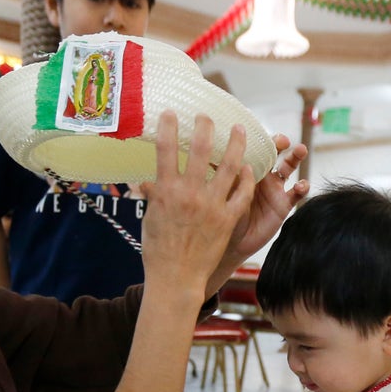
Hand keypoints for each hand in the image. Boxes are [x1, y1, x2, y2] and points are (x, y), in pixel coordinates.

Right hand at [141, 113, 255, 293]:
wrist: (176, 278)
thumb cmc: (158, 251)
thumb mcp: (149, 219)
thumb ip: (152, 196)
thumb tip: (142, 181)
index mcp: (166, 191)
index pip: (165, 149)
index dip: (168, 127)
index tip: (170, 113)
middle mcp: (190, 194)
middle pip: (202, 150)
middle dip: (205, 127)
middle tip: (207, 117)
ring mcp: (212, 205)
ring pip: (230, 166)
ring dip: (236, 144)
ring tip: (239, 129)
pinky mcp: (228, 219)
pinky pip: (243, 193)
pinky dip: (247, 178)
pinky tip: (249, 167)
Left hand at [214, 134, 309, 280]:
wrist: (229, 242)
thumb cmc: (220, 215)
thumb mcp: (220, 191)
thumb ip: (220, 174)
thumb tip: (207, 154)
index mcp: (246, 168)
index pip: (255, 147)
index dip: (259, 138)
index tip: (259, 132)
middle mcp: (262, 174)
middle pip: (275, 152)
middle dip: (281, 143)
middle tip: (283, 140)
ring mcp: (275, 188)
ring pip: (289, 167)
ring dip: (296, 157)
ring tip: (300, 150)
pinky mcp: (284, 204)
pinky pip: (296, 194)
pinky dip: (302, 187)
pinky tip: (302, 185)